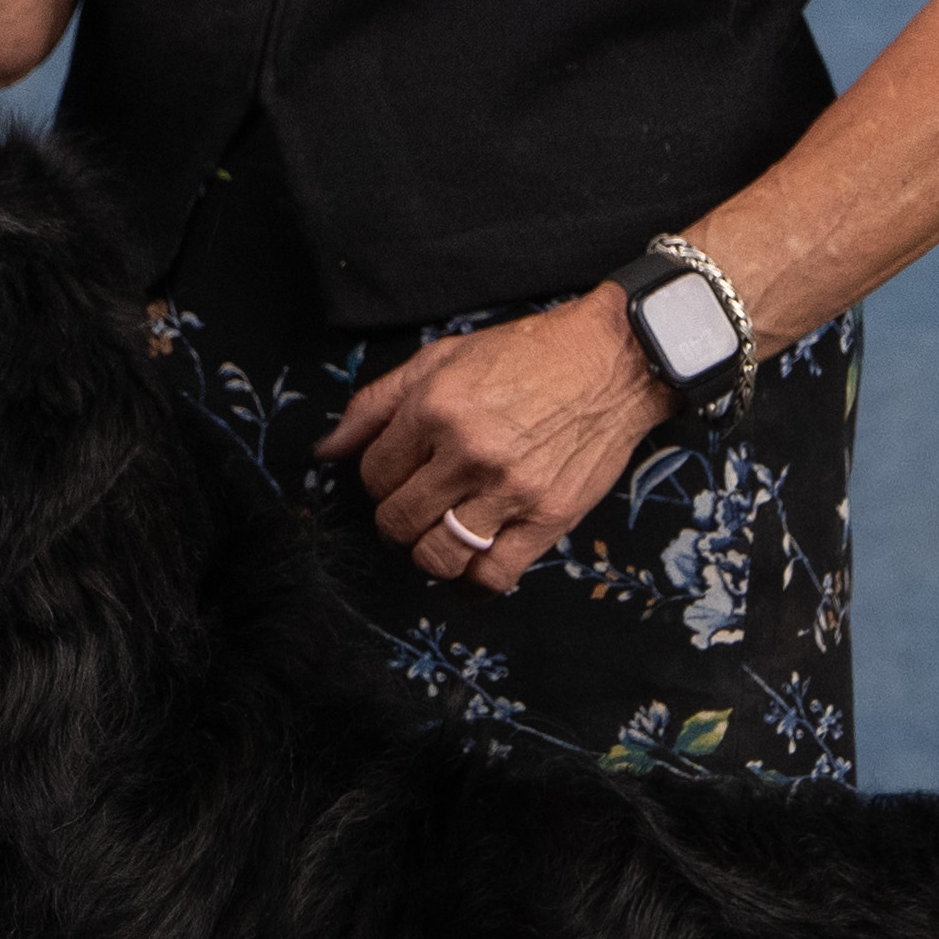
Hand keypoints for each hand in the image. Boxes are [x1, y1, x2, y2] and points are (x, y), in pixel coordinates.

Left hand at [324, 294, 677, 601]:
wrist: (613, 362)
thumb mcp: (442, 359)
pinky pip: (493, 576)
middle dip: (396, 520)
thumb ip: (376, 405)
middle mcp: (468, 453)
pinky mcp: (548, 517)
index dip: (379, 480)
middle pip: (398, 520)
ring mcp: (509, 490)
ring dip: (428, 552)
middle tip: (415, 506)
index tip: (400, 474)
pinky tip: (468, 566)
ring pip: (437, 555)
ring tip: (440, 533)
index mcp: (435, 409)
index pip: (374, 474)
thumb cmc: (527, 355)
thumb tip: (326, 451)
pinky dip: (471, 582)